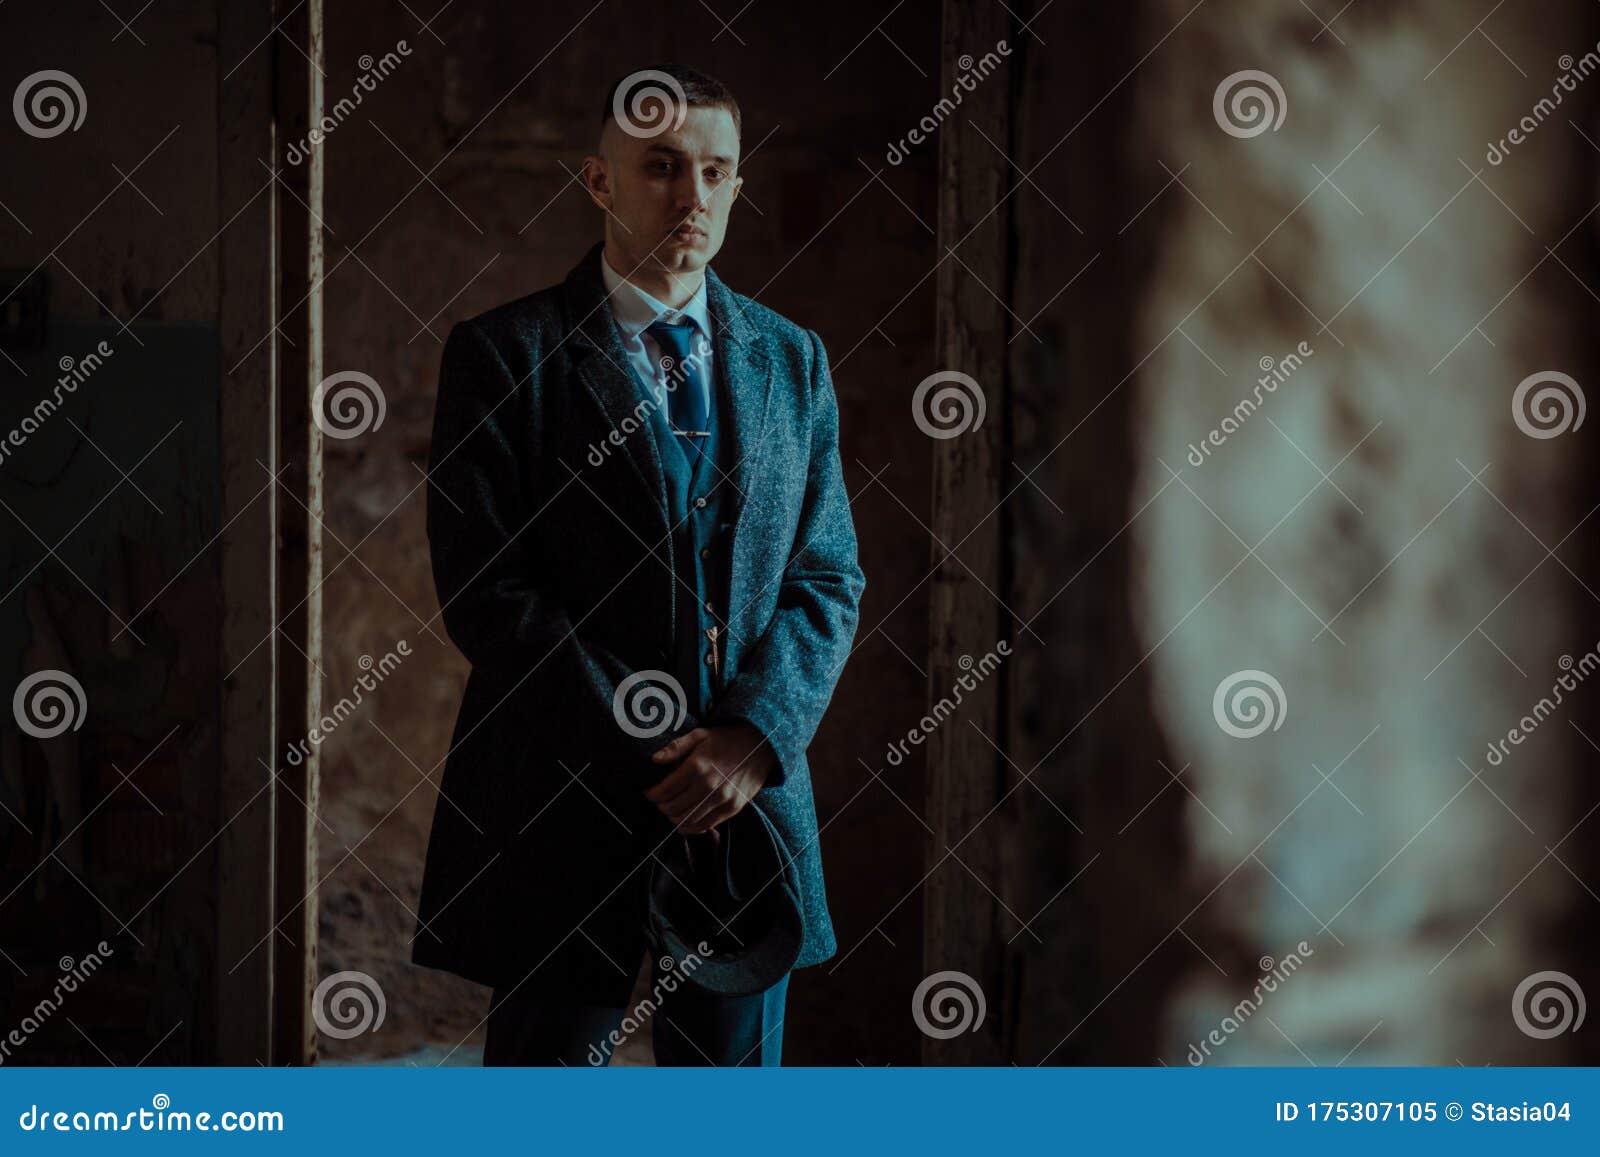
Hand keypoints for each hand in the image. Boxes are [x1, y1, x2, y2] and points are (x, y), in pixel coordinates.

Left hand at [645, 722, 776, 833]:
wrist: (761, 745)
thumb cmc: (727, 739)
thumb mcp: (700, 734)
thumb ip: (676, 747)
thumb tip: (654, 760)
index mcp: (697, 766)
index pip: (664, 790)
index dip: (652, 794)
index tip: (649, 792)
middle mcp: (709, 785)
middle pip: (673, 808)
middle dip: (661, 806)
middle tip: (660, 801)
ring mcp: (722, 799)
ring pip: (687, 820)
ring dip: (674, 818)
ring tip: (671, 811)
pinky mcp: (733, 808)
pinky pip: (706, 825)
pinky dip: (692, 827)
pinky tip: (685, 822)